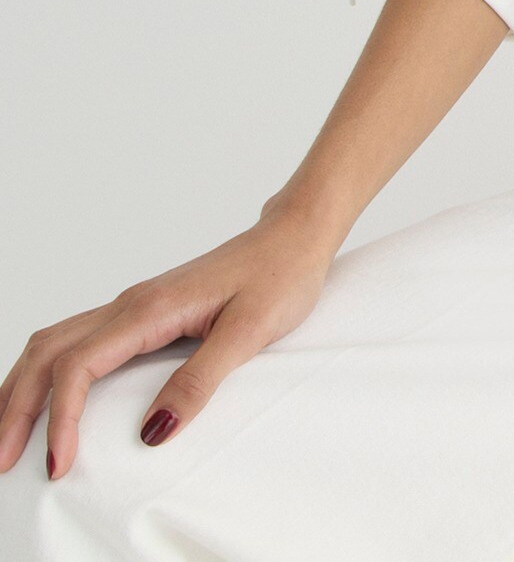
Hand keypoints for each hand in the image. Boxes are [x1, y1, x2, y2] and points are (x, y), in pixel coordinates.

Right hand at [0, 203, 341, 480]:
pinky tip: (47, 401)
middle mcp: (132, 303)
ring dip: (24, 388)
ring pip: (54, 343)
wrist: (297, 236)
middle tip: (0, 462)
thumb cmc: (282, 274)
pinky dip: (48, 373)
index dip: (60, 419)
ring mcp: (134, 305)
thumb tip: (153, 433)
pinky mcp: (143, 312)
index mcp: (152, 308)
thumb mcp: (252, 330)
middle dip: (15, 408)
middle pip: (47, 353)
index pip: (79, 366)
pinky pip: (77, 341)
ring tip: (8, 438)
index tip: (59, 465)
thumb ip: (202, 380)